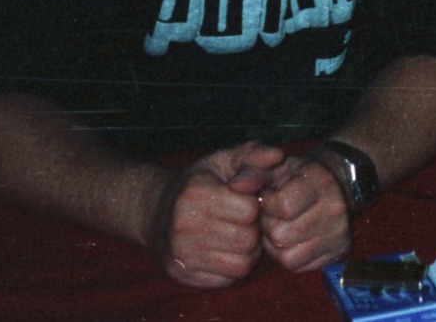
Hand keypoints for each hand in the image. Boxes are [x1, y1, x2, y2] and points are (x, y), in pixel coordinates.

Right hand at [150, 141, 284, 288]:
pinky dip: (232, 267)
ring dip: (247, 251)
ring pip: (241, 264)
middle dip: (253, 230)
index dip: (255, 205)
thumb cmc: (200, 183)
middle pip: (247, 239)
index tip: (246, 201)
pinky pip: (227, 280)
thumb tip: (278, 155)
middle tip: (244, 222)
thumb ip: (253, 155)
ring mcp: (181, 254)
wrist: (157, 212)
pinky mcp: (183, 275)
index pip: (250, 210)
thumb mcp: (224, 161)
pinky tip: (225, 251)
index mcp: (196, 193)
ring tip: (237, 235)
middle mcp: (184, 224)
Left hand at [257, 156, 352, 272]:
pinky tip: (289, 239)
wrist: (334, 184)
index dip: (268, 204)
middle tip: (271, 215)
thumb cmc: (297, 176)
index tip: (268, 197)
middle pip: (282, 235)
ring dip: (276, 245)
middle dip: (269, 226)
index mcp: (321, 182)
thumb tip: (235, 186)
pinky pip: (298, 266)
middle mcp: (335, 209)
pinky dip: (287, 256)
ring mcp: (338, 234)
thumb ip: (252, 171)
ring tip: (279, 227)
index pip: (284, 207)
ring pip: (288, 257)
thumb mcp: (275, 166)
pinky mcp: (336, 253)